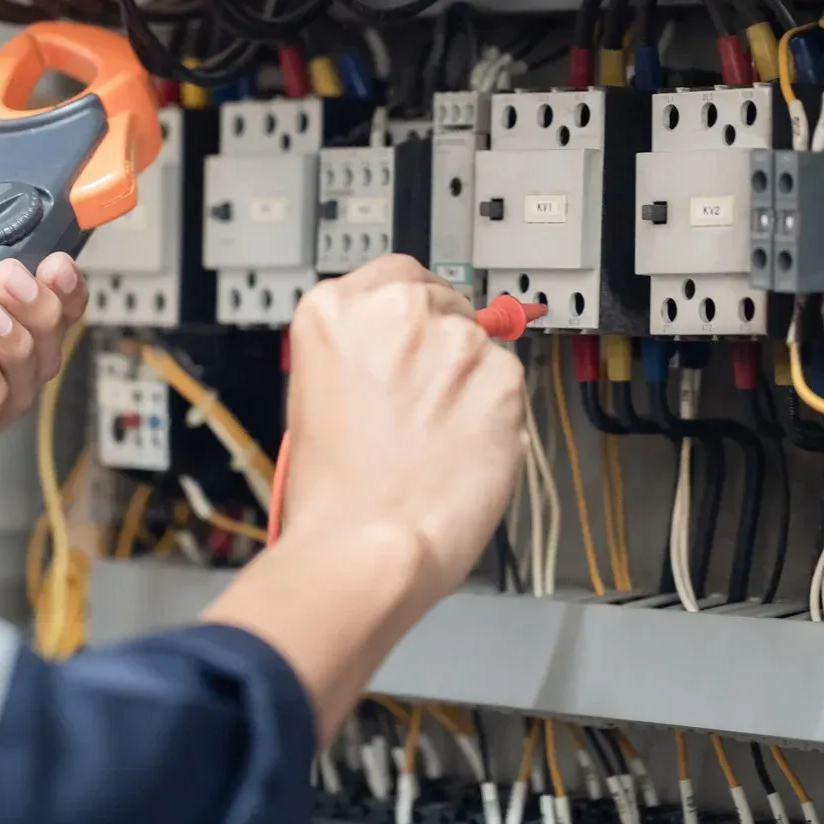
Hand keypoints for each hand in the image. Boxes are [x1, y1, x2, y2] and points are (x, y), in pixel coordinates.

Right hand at [203, 256, 526, 742]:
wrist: (365, 548)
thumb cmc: (332, 496)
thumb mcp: (314, 395)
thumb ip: (358, 353)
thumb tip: (397, 349)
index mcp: (333, 311)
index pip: (394, 274)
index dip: (411, 310)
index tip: (416, 332)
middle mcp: (395, 312)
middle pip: (442, 302)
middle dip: (441, 346)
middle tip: (423, 402)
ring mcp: (453, 342)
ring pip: (481, 346)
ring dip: (469, 384)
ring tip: (436, 440)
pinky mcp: (502, 378)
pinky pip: (509, 386)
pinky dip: (496, 415)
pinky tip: (463, 451)